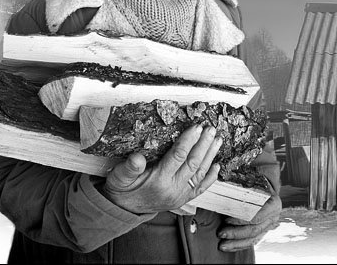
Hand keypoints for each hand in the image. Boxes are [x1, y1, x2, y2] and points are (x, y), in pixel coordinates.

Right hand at [101, 124, 221, 213]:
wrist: (124, 210)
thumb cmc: (123, 189)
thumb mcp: (119, 177)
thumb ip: (128, 167)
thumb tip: (137, 157)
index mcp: (158, 180)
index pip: (178, 156)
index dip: (189, 140)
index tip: (197, 127)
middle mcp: (173, 189)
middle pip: (193, 163)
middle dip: (204, 144)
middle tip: (211, 129)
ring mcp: (180, 195)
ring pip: (200, 173)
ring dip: (210, 156)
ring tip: (217, 140)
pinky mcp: (183, 199)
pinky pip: (201, 188)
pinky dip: (210, 177)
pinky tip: (217, 165)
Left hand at [217, 194, 281, 251]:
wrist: (268, 192)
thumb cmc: (258, 188)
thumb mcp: (254, 188)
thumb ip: (242, 194)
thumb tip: (223, 199)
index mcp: (273, 204)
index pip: (257, 216)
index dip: (240, 220)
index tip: (226, 219)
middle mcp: (273, 218)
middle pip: (254, 230)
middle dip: (236, 233)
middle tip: (221, 233)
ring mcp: (269, 227)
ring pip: (253, 239)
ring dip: (236, 243)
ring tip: (222, 245)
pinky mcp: (263, 233)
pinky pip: (252, 242)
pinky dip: (240, 245)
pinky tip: (229, 247)